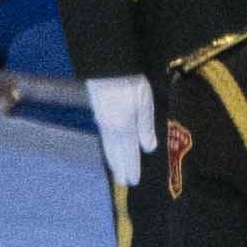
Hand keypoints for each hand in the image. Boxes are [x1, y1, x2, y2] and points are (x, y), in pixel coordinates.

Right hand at [85, 73, 156, 191]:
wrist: (107, 64)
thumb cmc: (130, 81)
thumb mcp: (144, 102)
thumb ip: (146, 126)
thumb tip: (148, 149)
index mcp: (123, 127)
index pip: (128, 154)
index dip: (131, 168)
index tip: (133, 181)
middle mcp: (110, 127)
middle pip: (115, 152)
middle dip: (119, 167)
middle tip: (122, 182)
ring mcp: (102, 119)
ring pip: (107, 144)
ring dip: (112, 158)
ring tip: (115, 169)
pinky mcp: (98, 111)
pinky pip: (104, 135)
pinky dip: (108, 145)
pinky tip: (110, 146)